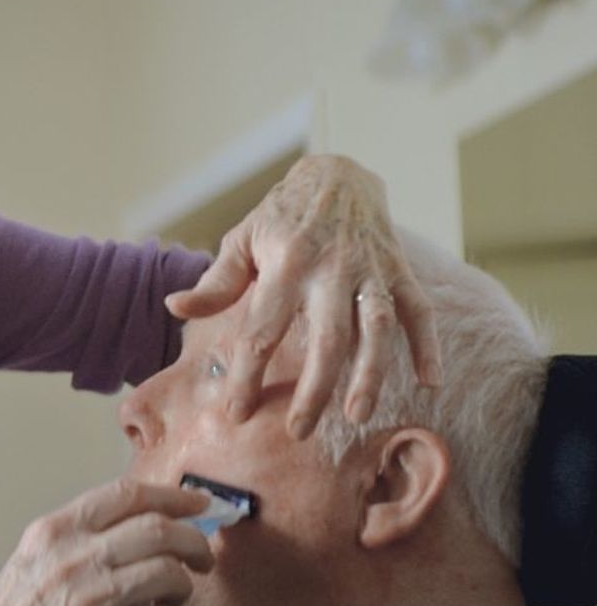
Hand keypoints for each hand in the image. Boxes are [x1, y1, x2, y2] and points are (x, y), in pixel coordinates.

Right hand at [0, 479, 211, 605]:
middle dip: (194, 541)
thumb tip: (137, 521)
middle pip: (160, 530)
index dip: (172, 495)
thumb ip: (77, 537)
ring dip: (183, 586)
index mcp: (53, 533)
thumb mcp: (32, 561)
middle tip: (202, 555)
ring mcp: (90, 601)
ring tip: (173, 597)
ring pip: (170, 574)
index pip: (127, 495)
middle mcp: (72, 560)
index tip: (197, 502)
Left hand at [165, 154, 442, 438]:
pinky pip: (420, 310)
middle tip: (299, 432)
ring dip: (371, 375)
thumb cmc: (281, 216)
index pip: (262, 330)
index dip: (247, 375)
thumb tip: (175, 308)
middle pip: (326, 339)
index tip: (236, 413)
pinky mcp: (400, 270)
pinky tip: (430, 382)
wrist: (337, 173)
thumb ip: (215, 283)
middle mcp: (331, 269)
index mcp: (286, 264)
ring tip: (358, 417)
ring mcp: (371, 270)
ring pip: (377, 329)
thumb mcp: (242, 240)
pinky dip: (429, 345)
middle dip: (314, 390)